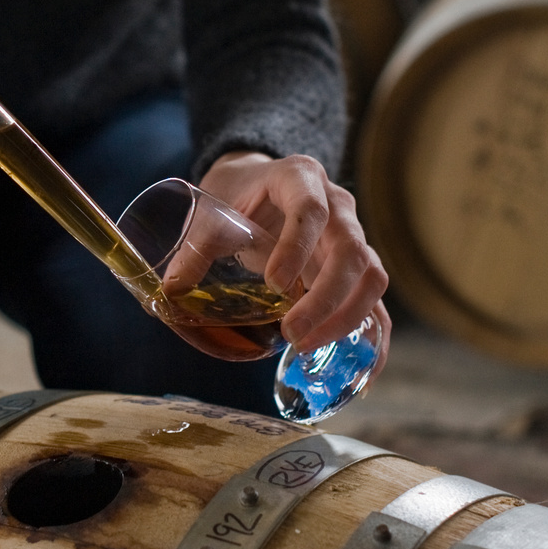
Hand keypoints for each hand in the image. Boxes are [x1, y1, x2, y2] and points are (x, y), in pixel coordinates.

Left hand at [198, 151, 389, 363]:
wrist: (256, 181)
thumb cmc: (236, 195)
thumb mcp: (211, 213)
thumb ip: (194, 249)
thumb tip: (172, 291)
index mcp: (300, 178)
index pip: (311, 209)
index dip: (297, 247)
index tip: (274, 283)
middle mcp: (337, 205)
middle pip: (352, 249)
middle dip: (326, 298)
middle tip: (292, 334)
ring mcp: (353, 235)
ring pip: (372, 275)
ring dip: (347, 317)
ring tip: (305, 346)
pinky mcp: (357, 267)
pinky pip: (375, 300)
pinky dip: (375, 335)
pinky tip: (364, 371)